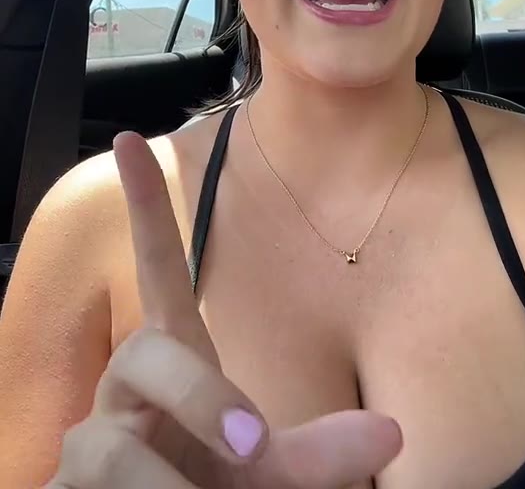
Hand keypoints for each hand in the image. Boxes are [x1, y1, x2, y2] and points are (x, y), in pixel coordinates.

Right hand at [46, 130, 401, 487]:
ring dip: (166, 487)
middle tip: (254, 447)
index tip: (127, 138)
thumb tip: (391, 432)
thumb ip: (321, 453)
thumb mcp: (271, 473)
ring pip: (109, 446)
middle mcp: (128, 385)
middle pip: (146, 352)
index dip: (146, 206)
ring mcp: (91, 438)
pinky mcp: (65, 488)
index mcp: (178, 361)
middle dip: (203, 398)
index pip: (159, 270)